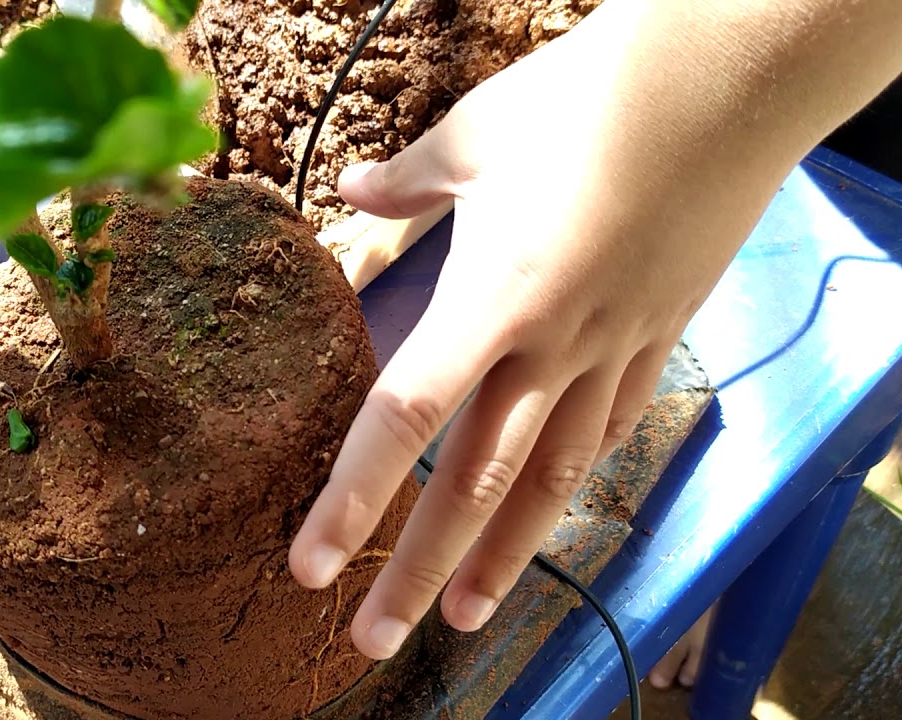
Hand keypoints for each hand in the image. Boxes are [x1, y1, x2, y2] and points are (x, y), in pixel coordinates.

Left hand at [287, 2, 808, 660]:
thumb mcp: (477, 132)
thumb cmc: (593, 96)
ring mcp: (614, 349)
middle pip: (474, 482)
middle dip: (418, 568)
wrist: (727, 83)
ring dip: (503, 556)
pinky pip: (609, 429)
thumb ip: (407, 181)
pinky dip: (573, 480)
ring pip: (552, 478)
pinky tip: (549, 517)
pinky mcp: (659, 338)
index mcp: (495, 297)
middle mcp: (554, 344)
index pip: (405, 418)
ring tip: (466, 616)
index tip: (309, 563)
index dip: (351, 499)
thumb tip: (351, 190)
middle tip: (372, 638)